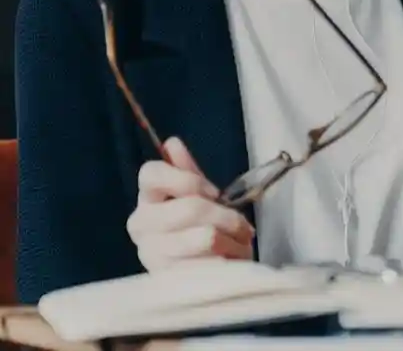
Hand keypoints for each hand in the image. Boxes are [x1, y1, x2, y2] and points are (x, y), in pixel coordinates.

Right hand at [126, 137, 254, 270]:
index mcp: (147, 200)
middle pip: (190, 206)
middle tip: (242, 226)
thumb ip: (188, 173)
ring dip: (232, 240)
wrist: (206, 278)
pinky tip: (228, 263)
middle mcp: (140, 226)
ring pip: (206, 236)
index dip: (188, 180)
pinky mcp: (169, 281)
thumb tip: (172, 143)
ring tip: (237, 245)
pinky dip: (228, 261)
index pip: (151, 173)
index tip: (214, 193)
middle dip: (227, 216)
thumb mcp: (201, 199)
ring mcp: (151, 254)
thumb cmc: (204, 230)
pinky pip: (210, 263)